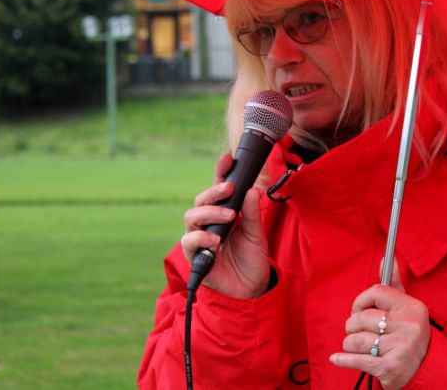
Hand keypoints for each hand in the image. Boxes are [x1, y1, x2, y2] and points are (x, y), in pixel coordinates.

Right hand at [180, 153, 269, 298]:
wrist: (251, 288)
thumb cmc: (251, 258)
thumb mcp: (257, 234)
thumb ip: (252, 213)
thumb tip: (252, 190)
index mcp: (223, 213)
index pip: (218, 189)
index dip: (220, 172)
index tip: (228, 158)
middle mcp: (208, 223)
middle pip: (200, 200)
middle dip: (214, 192)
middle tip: (230, 189)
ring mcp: (199, 238)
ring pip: (191, 216)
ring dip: (209, 213)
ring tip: (229, 217)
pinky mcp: (195, 256)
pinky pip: (189, 242)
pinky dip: (202, 238)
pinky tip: (216, 240)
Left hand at [330, 262, 430, 388]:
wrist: (426, 370)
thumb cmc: (408, 334)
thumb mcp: (406, 308)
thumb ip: (394, 284)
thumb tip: (387, 258)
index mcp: (412, 307)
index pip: (375, 292)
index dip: (359, 301)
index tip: (357, 310)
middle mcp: (409, 326)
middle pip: (362, 318)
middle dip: (352, 326)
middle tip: (357, 332)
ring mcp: (401, 347)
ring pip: (356, 339)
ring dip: (350, 344)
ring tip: (359, 347)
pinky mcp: (391, 368)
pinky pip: (356, 359)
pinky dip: (342, 359)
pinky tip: (336, 358)